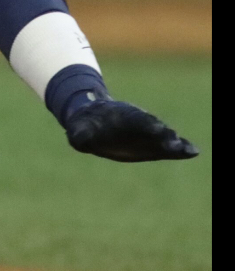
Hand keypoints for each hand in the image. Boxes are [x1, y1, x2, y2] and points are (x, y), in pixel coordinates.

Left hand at [65, 99, 198, 161]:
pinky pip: (167, 148)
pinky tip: (192, 151)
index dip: (145, 124)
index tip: (157, 129)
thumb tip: (77, 138)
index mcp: (120, 118)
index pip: (134, 120)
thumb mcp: (81, 132)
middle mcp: (137, 123)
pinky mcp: (153, 145)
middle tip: (173, 140)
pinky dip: (179, 149)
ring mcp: (147, 134)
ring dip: (172, 142)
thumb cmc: (88, 126)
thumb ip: (82, 136)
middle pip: (152, 127)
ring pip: (162, 137)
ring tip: (184, 149)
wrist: (95, 121)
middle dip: (162, 133)